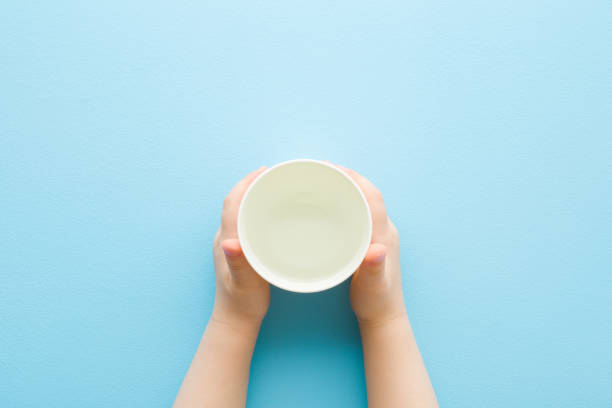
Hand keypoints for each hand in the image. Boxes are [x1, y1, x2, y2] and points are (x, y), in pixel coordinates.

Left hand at [211, 167, 269, 327]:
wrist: (235, 319)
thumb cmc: (242, 302)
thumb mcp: (244, 284)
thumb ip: (239, 264)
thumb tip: (229, 242)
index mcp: (227, 240)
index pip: (232, 203)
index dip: (245, 184)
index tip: (264, 172)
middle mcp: (226, 237)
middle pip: (235, 201)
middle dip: (250, 184)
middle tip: (273, 175)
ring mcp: (230, 243)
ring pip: (239, 210)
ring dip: (252, 195)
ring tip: (272, 187)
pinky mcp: (237, 250)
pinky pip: (244, 220)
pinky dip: (255, 209)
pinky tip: (269, 212)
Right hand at [336, 165, 406, 325]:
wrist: (384, 316)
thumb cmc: (376, 302)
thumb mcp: (372, 287)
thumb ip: (374, 270)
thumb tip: (376, 250)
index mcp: (384, 234)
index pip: (372, 196)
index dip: (355, 178)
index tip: (332, 167)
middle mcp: (384, 229)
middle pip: (367, 193)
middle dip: (347, 176)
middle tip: (321, 168)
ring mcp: (379, 234)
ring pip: (364, 200)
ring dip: (346, 186)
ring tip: (322, 179)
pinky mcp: (372, 240)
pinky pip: (360, 211)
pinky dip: (346, 201)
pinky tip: (329, 204)